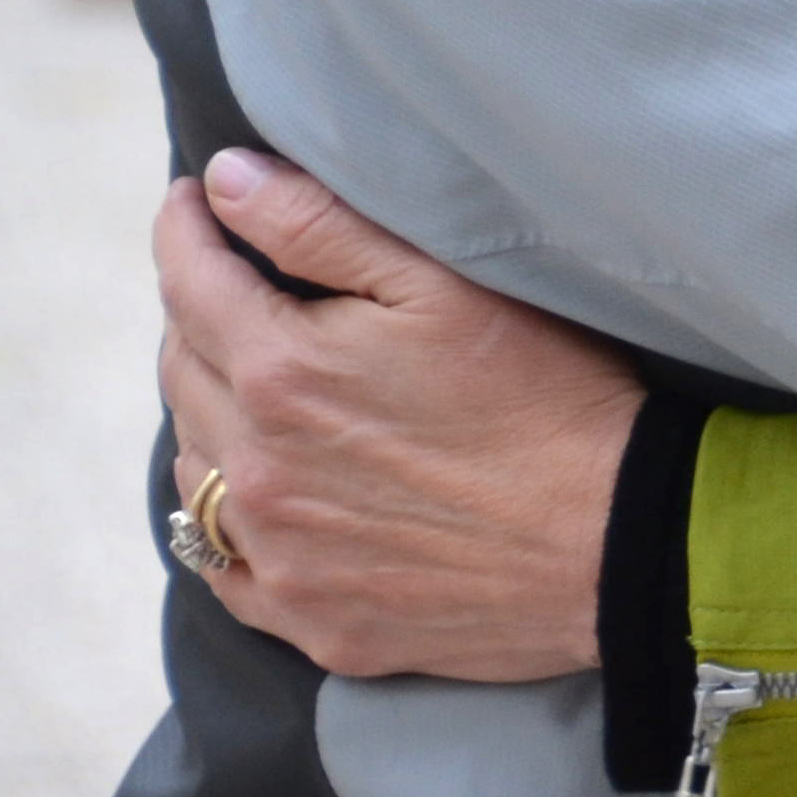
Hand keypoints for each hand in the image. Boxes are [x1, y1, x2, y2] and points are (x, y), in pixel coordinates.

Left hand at [154, 149, 641, 680]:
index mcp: (282, 372)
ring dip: (209, 414)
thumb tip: (226, 180)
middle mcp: (255, 469)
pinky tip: (267, 493)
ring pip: (191, 468)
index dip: (184, 230)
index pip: (190, 283)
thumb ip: (321, 225)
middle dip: (196, 314)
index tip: (189, 198)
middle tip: (234, 284)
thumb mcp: (447, 285)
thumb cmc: (548, 396)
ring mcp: (275, 554)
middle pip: (181, 371)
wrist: (615, 540)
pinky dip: (225, 519)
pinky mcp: (306, 616)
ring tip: (255, 386)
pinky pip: (221, 564)